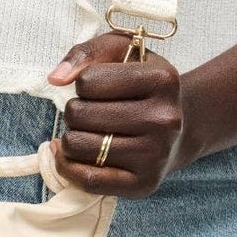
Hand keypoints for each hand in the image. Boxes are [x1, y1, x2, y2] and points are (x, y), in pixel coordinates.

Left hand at [46, 30, 187, 197]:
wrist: (179, 127)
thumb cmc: (141, 86)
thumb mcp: (121, 52)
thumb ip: (86, 53)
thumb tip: (56, 78)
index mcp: (162, 80)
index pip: (88, 81)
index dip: (82, 83)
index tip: (96, 87)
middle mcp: (165, 119)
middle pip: (79, 114)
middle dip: (74, 111)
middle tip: (90, 113)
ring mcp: (156, 155)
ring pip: (78, 146)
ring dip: (70, 137)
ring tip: (86, 131)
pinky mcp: (144, 184)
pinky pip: (88, 180)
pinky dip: (68, 167)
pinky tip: (69, 155)